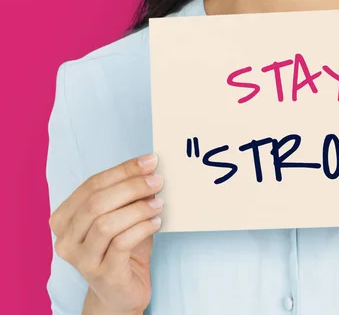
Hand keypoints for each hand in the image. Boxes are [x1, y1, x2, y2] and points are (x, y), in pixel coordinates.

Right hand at [49, 154, 163, 314]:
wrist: (121, 292)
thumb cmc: (122, 249)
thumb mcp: (121, 217)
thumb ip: (127, 196)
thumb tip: (149, 169)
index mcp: (64, 219)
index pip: (91, 185)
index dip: (122, 170)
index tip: (150, 161)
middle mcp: (66, 240)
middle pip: (96, 202)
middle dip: (131, 186)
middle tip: (158, 181)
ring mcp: (82, 259)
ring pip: (106, 223)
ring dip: (138, 208)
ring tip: (159, 203)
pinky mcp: (103, 274)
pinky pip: (122, 242)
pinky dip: (143, 227)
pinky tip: (156, 222)